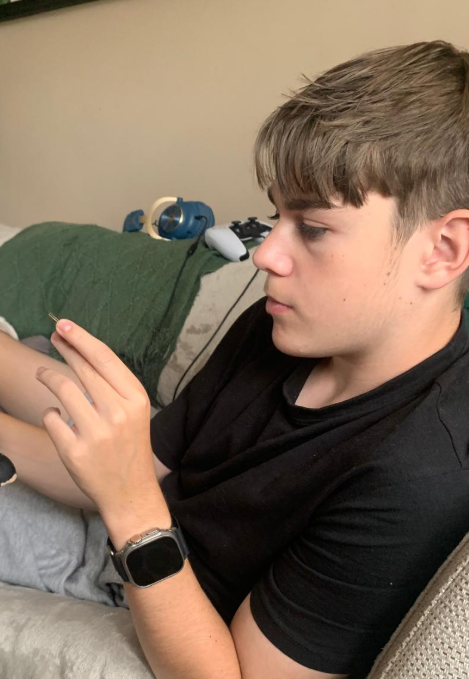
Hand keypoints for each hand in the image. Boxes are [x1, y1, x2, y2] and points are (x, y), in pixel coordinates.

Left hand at [36, 320, 159, 514]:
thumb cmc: (130, 446)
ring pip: (63, 389)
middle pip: (83, 369)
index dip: (82, 339)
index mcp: (136, 399)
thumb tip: (84, 353)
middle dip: (64, 348)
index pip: (104, 359)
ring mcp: (96, 433)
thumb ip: (114, 386)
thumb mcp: (135, 412)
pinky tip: (55, 413)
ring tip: (42, 373)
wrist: (130, 491)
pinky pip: (52, 419)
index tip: (65, 325)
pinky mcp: (75, 451)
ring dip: (48, 376)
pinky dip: (50, 412)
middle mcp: (118, 413)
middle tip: (53, 337)